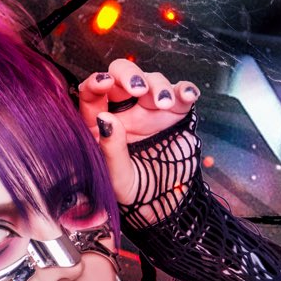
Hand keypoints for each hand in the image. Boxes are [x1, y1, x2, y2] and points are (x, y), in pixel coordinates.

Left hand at [78, 57, 200, 205]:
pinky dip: (185, 90)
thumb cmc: (136, 194)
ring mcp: (151, 109)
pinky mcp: (176, 112)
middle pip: (122, 75)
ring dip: (158, 86)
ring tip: (164, 104)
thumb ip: (111, 150)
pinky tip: (187, 97)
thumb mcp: (119, 179)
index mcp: (102, 125)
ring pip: (152, 80)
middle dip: (129, 74)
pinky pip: (181, 93)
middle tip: (137, 89)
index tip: (103, 82)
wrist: (166, 206)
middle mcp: (125, 111)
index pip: (93, 96)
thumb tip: (106, 118)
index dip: (96, 83)